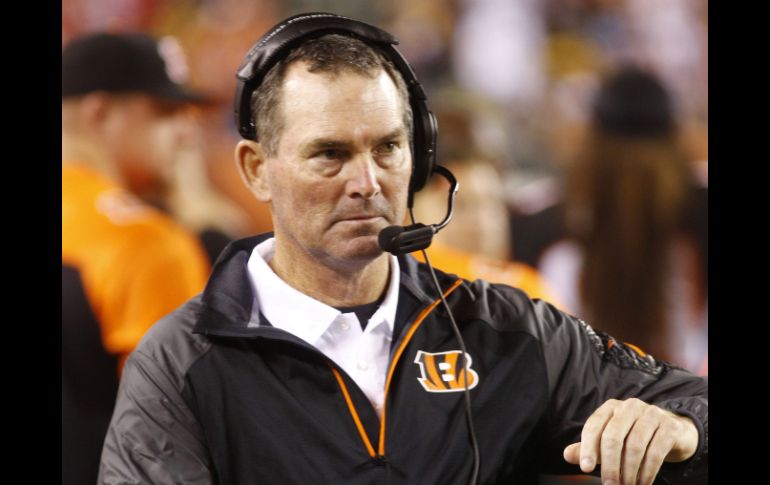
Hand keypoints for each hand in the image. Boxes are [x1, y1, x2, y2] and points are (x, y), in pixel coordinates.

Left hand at [563, 398, 698, 484]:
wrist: (672, 431)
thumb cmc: (633, 436)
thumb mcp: (609, 440)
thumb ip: (588, 448)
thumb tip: (567, 455)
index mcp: (610, 408)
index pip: (594, 426)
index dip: (588, 448)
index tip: (585, 468)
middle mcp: (630, 407)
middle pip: (613, 437)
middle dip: (610, 465)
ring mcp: (651, 414)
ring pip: (635, 446)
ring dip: (629, 472)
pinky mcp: (670, 427)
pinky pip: (656, 452)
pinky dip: (647, 472)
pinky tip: (643, 483)